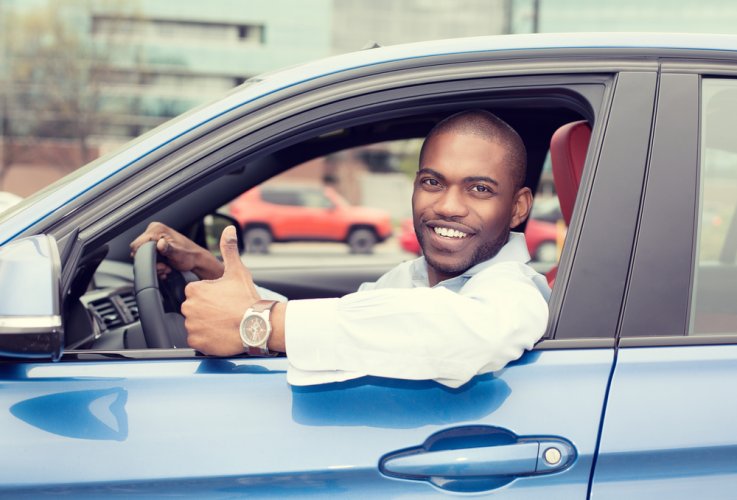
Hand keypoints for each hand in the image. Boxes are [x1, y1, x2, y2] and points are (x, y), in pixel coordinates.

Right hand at [130, 221, 223, 279]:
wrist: (196, 261)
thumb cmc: (190, 256)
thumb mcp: (179, 254)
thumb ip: (168, 249)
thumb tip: (160, 244)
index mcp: (157, 229)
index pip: (137, 244)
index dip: (144, 257)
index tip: (157, 262)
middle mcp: (154, 231)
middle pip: (139, 251)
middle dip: (151, 262)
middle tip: (164, 266)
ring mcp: (154, 239)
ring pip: (144, 257)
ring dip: (155, 265)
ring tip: (167, 267)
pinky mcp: (155, 246)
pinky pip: (149, 258)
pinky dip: (156, 265)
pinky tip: (166, 267)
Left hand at [182, 225, 260, 355]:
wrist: (258, 325)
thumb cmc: (247, 299)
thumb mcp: (238, 271)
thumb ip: (229, 249)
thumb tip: (228, 229)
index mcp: (195, 290)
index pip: (195, 292)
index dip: (210, 296)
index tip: (222, 300)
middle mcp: (189, 307)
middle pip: (194, 309)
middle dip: (206, 311)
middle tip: (224, 312)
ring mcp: (192, 326)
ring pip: (195, 324)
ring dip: (206, 325)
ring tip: (224, 324)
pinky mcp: (196, 342)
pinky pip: (197, 340)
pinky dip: (206, 339)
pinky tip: (220, 334)